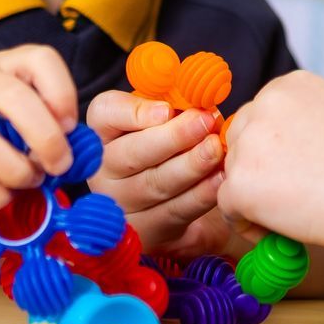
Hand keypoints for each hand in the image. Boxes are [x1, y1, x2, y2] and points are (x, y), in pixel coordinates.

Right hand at [0, 45, 77, 211]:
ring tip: (29, 180)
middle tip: (60, 165)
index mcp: (4, 63)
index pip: (41, 60)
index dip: (63, 94)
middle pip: (17, 101)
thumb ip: (39, 114)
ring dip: (18, 174)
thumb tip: (78, 152)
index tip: (70, 125)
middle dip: (47, 139)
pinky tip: (2, 195)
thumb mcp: (4, 96)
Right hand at [86, 89, 229, 256]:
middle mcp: (103, 168)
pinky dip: (200, 194)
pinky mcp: (144, 230)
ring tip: (216, 149)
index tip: (166, 109)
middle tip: (205, 123)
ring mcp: (119, 203)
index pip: (105, 114)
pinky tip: (220, 178)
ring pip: (154, 184)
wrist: (181, 195)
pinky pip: (173, 211)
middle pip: (131, 153)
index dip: (134, 112)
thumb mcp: (169, 116)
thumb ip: (175, 103)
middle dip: (173, 137)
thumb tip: (196, 93)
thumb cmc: (173, 143)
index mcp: (104, 130)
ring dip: (190, 165)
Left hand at [220, 70, 323, 255]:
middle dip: (258, 172)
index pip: (260, 119)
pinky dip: (250, 225)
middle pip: (239, 143)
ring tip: (296, 215)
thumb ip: (301, 131)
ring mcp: (251, 142)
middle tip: (293, 199)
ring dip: (254, 198)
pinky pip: (228, 208)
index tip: (299, 175)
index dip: (274, 153)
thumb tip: (275, 163)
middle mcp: (265, 104)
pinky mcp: (242, 183)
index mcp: (291, 85)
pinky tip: (286, 231)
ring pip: (231, 175)